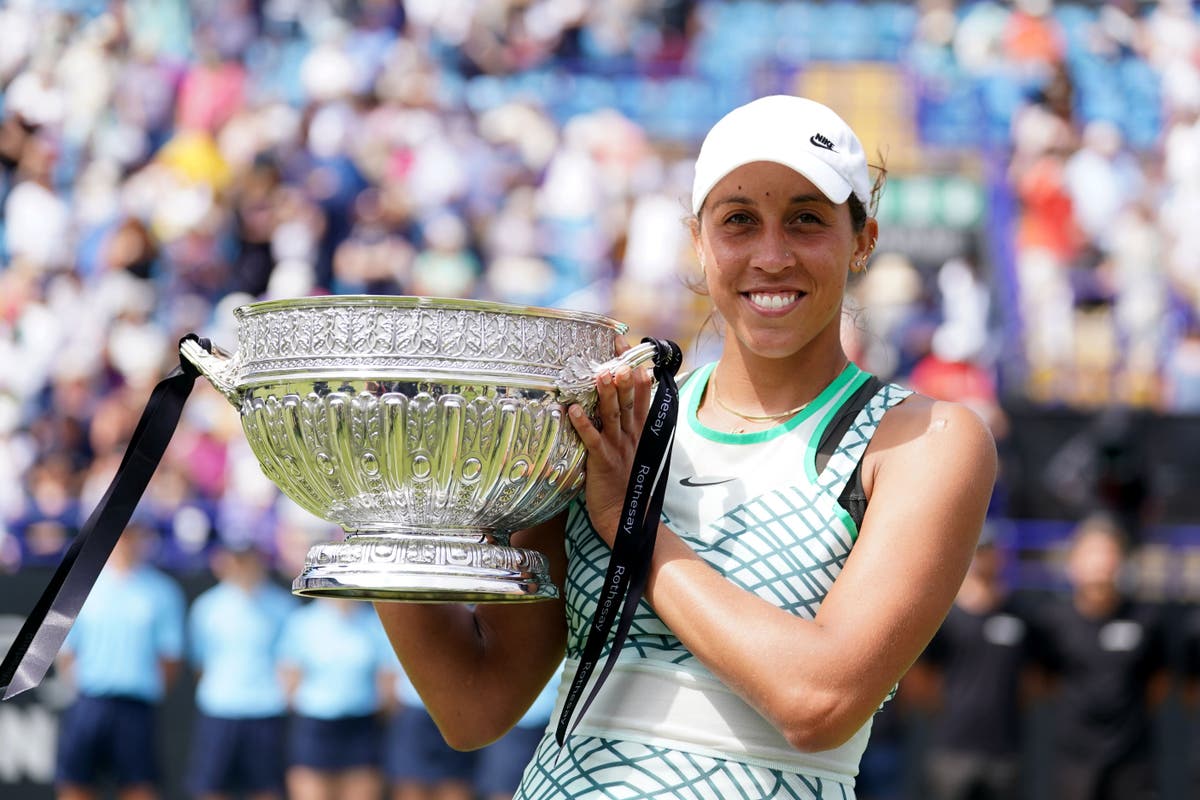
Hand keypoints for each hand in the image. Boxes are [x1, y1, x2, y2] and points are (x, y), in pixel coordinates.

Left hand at [567, 336, 654, 546]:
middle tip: (619, 352)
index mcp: (638, 432)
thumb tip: (618, 404)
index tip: (631, 349)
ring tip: (601, 372)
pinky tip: (574, 410)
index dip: (637, 372)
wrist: (623, 515)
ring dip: (607, 393)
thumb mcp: (631, 451)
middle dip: (624, 374)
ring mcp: (618, 447)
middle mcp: (630, 435)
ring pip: (613, 415)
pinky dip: (583, 424)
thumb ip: (627, 428)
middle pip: (630, 400)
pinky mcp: (602, 461)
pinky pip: (592, 439)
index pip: (642, 396)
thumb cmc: (624, 483)